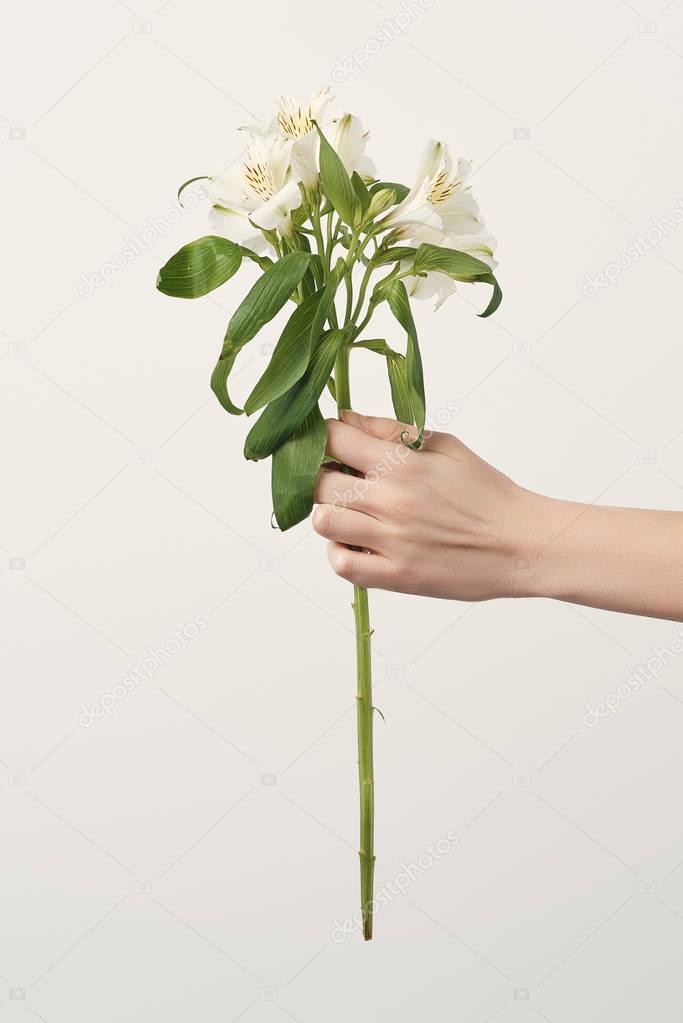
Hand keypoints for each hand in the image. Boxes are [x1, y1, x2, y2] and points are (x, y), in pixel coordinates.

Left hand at [313, 410, 546, 599]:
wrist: (522, 544)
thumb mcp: (446, 447)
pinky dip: (340, 553)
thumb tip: (348, 419)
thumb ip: (393, 430)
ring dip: (330, 514)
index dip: (323, 437)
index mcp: (404, 464)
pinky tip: (357, 544)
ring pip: (324, 522)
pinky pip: (342, 565)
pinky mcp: (397, 576)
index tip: (330, 443)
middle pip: (319, 482)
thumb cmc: (487, 494)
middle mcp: (392, 501)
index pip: (334, 438)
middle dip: (321, 476)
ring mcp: (392, 542)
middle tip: (341, 480)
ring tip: (350, 513)